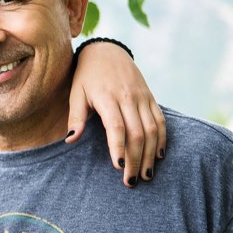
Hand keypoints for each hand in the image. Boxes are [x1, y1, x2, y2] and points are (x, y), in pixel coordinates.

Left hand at [67, 41, 165, 187]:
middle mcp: (128, 98)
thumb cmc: (86, 76)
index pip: (117, 126)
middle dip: (136, 159)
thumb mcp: (75, 93)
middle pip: (137, 133)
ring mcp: (142, 97)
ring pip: (152, 129)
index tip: (119, 166)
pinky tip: (158, 156)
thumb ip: (76, 117)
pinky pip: (160, 120)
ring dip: (151, 154)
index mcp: (108, 98)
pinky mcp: (150, 98)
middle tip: (131, 181)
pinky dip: (161, 139)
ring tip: (147, 175)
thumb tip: (71, 139)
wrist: (107, 51)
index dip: (119, 147)